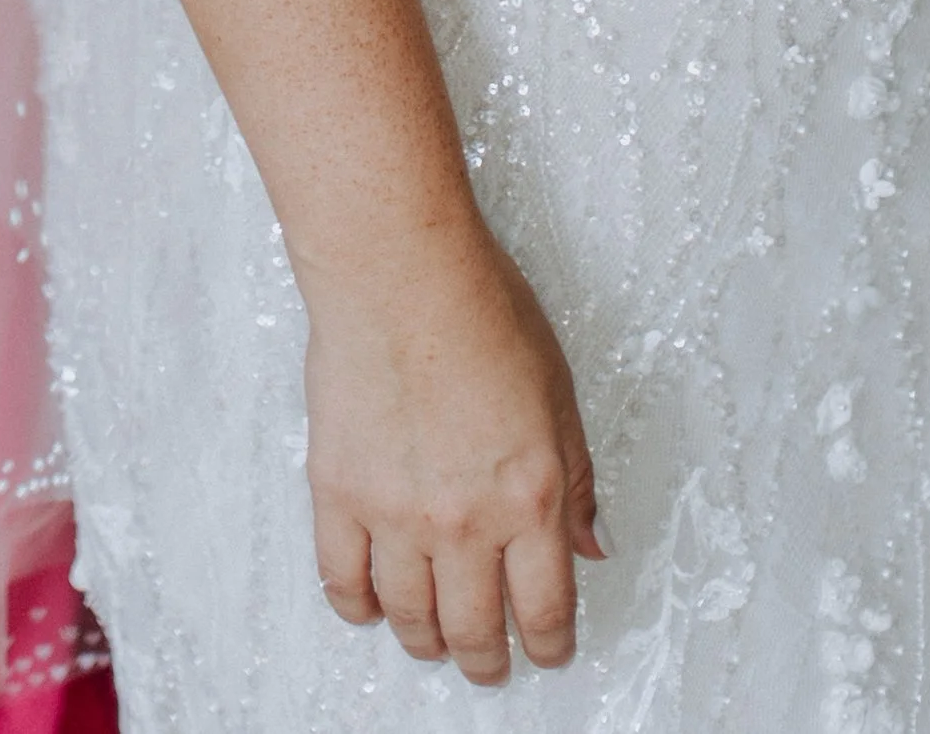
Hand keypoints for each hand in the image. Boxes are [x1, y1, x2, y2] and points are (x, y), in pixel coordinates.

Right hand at [300, 215, 601, 686]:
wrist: (398, 267)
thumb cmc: (481, 307)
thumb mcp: (559, 394)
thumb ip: (577, 480)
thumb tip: (590, 544)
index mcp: (530, 497)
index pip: (545, 611)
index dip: (549, 646)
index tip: (547, 651)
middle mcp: (464, 519)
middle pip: (476, 631)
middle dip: (488, 660)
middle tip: (489, 662)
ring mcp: (396, 512)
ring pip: (411, 619)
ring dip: (427, 641)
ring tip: (434, 638)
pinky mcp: (338, 492)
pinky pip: (344, 582)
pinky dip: (360, 607)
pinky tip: (373, 605)